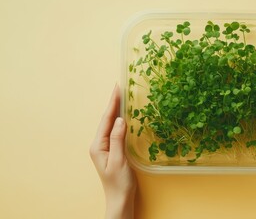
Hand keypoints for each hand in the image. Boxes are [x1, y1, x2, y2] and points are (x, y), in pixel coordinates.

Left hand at [90, 85, 135, 218]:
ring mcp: (105, 147)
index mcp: (98, 145)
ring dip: (117, 110)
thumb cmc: (119, 183)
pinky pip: (116, 131)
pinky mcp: (113, 150)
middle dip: (114, 103)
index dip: (112, 103)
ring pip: (111, 124)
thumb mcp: (119, 160)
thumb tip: (120, 119)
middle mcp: (99, 144)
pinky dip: (120, 120)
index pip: (106, 120)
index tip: (117, 88)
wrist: (120, 199)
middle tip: (120, 87)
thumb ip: (118, 139)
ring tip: (123, 96)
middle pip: (107, 119)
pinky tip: (126, 115)